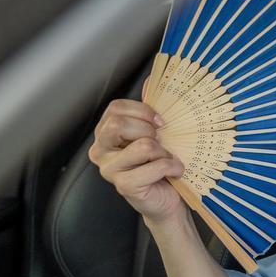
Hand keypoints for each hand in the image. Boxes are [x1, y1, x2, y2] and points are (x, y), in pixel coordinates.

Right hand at [88, 92, 186, 224]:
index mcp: (105, 133)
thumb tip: (152, 79)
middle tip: (162, 140)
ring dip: (164, 152)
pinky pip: (155, 166)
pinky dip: (171, 166)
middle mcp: (101, 151)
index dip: (142, 110)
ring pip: (142, 145)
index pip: (116, 108)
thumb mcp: (156, 133)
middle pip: (118, 124)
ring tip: (168, 159)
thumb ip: (150, 110)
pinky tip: (174, 172)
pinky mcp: (124, 186)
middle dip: (149, 129)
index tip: (160, 121)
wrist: (168, 196)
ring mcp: (110, 170)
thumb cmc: (160, 163)